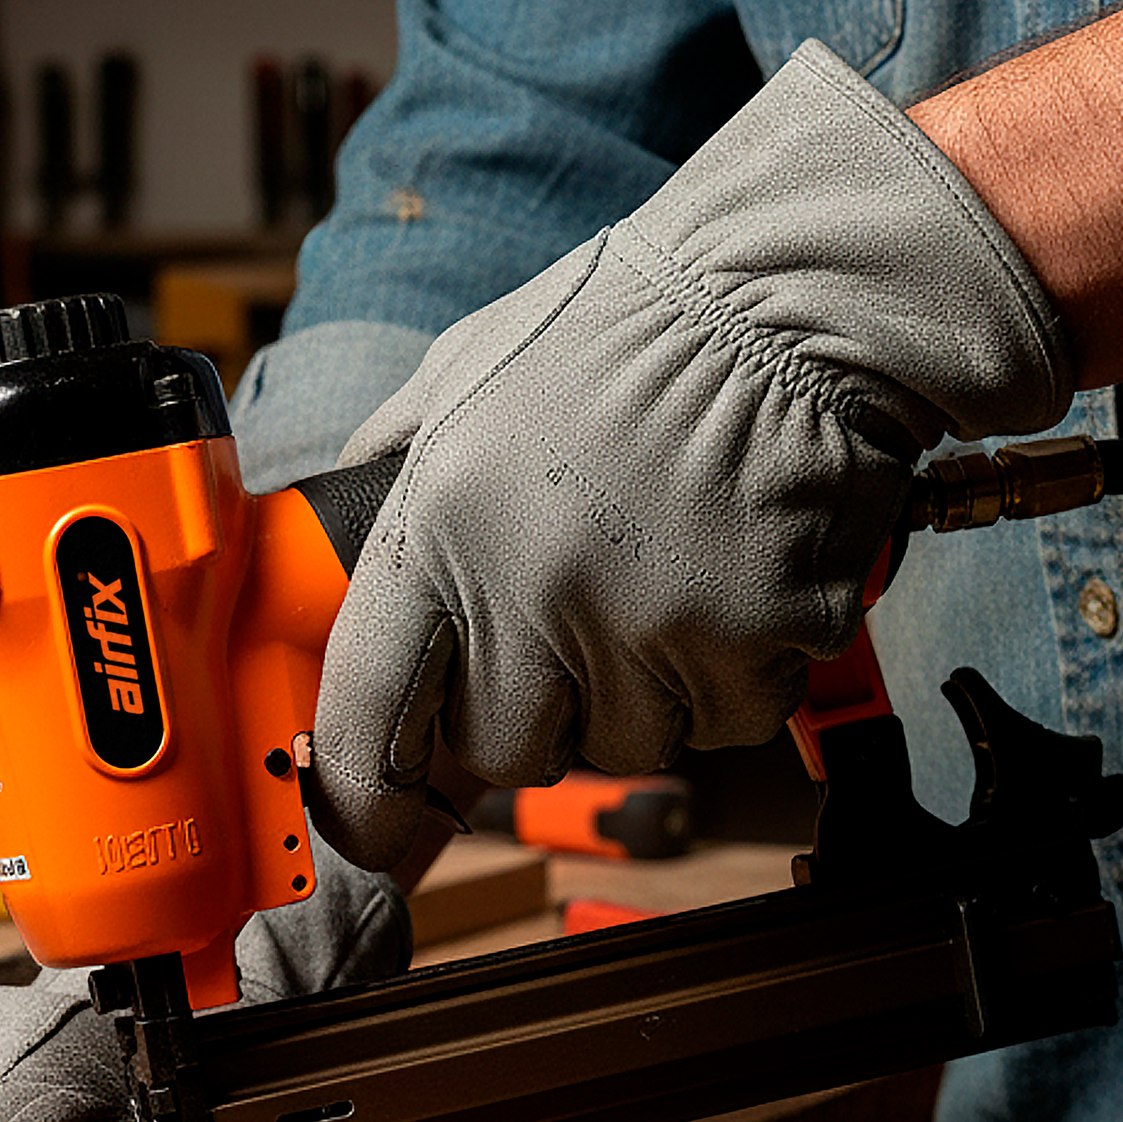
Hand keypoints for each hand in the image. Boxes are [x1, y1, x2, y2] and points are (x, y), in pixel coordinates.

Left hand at [309, 40, 1071, 869]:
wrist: (788, 298)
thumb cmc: (625, 329)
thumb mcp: (463, 374)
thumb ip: (390, 469)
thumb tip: (334, 551)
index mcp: (440, 526)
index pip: (369, 711)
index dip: (367, 791)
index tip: (379, 823)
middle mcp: (534, 588)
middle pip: (505, 752)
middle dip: (534, 713)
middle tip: (576, 627)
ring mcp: (650, 624)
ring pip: (624, 745)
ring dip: (642, 692)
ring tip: (667, 574)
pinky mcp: (756, 643)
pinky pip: (728, 721)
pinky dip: (736, 674)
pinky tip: (736, 579)